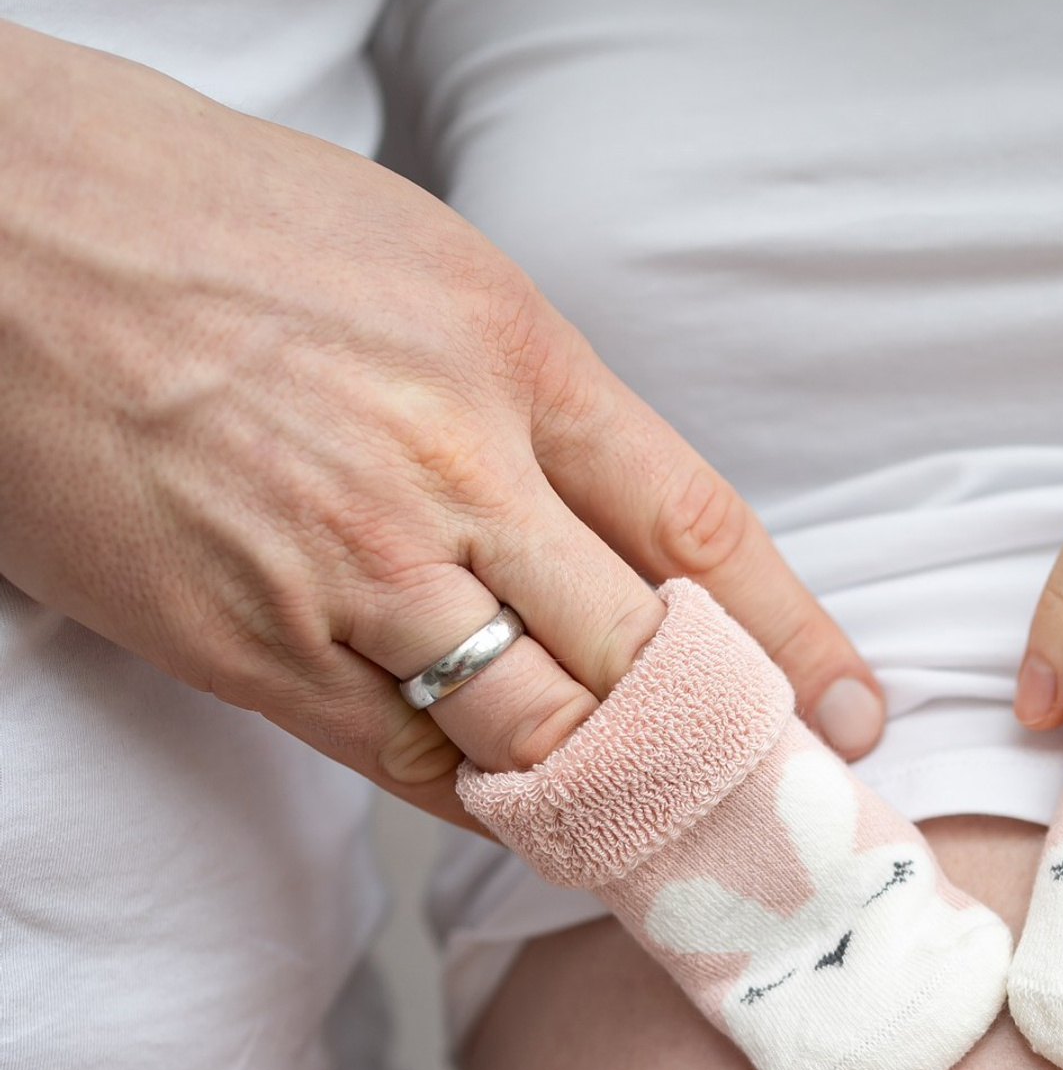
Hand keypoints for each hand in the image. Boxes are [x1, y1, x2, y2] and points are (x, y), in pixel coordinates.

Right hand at [0, 24, 884, 824]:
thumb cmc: (203, 223)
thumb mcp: (422, 267)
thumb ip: (537, 403)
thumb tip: (629, 535)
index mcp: (511, 356)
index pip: (703, 532)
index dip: (799, 642)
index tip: (851, 715)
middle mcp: (451, 471)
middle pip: (647, 659)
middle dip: (734, 750)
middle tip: (787, 815)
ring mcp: (351, 573)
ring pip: (545, 738)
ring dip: (628, 804)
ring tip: (687, 847)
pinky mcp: (255, 652)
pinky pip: (418, 768)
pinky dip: (496, 809)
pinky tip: (543, 826)